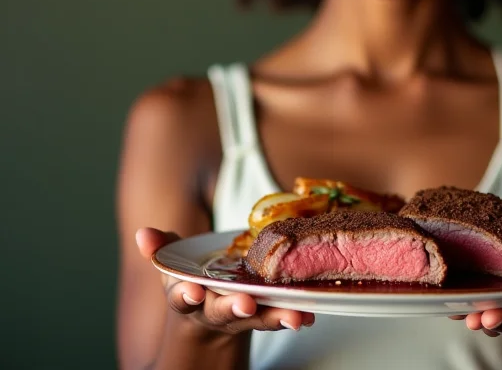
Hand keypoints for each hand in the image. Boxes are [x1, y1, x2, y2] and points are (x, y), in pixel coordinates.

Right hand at [136, 228, 314, 334]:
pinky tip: (308, 314)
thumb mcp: (174, 265)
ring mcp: (240, 317)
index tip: (192, 292)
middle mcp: (213, 310)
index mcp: (188, 296)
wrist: (209, 318)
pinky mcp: (263, 315)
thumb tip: (142, 233)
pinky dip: (294, 314)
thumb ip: (161, 247)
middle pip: (222, 312)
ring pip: (257, 318)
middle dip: (234, 307)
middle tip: (246, 304)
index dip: (187, 295)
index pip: (183, 297)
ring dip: (274, 316)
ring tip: (293, 316)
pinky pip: (278, 316)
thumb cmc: (193, 281)